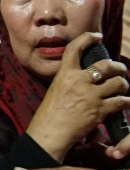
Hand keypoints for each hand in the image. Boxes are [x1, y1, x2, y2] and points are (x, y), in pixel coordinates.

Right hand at [26, 32, 129, 161]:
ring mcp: (90, 95)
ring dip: (124, 85)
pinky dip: (126, 102)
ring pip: (118, 83)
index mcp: (64, 74)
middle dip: (118, 67)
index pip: (75, 49)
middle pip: (106, 65)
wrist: (49, 132)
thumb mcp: (55, 90)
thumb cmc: (49, 114)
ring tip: (122, 88)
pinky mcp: (100, 110)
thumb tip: (86, 76)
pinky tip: (125, 103)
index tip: (97, 37)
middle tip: (120, 70)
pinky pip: (121, 101)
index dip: (88, 38)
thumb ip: (70, 80)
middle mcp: (78, 81)